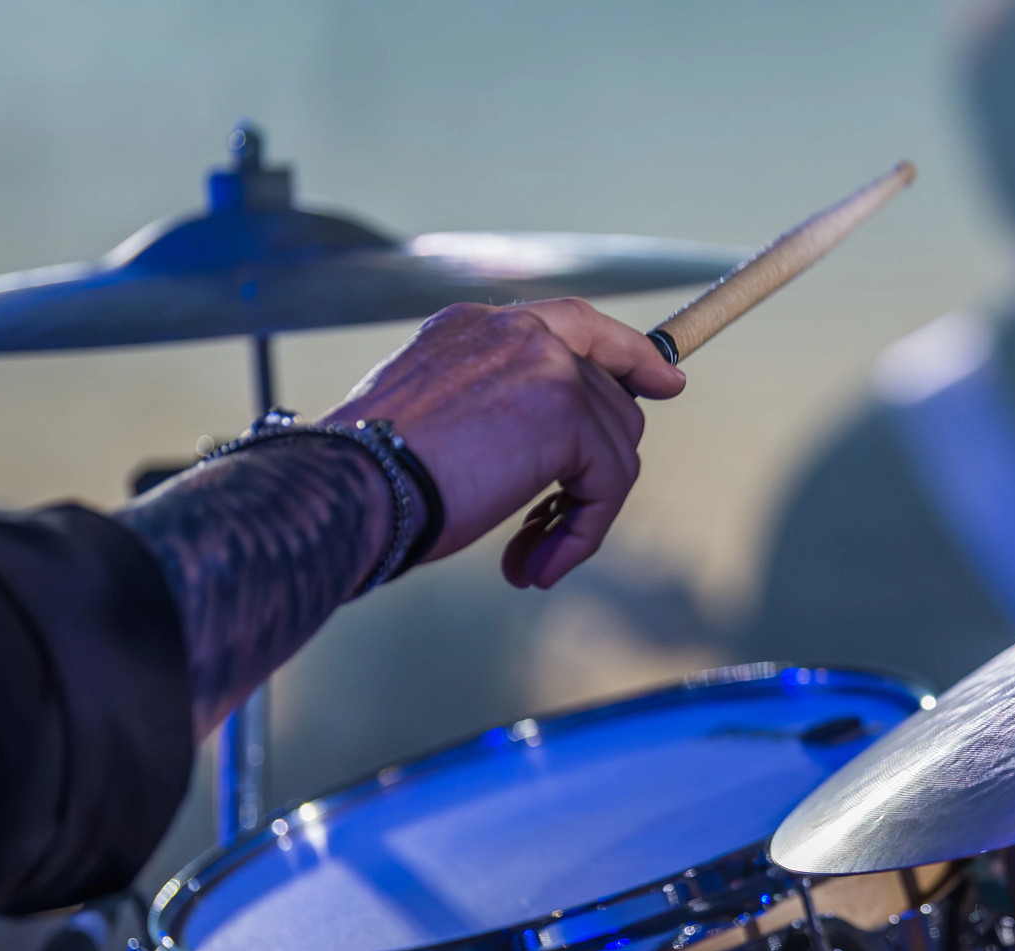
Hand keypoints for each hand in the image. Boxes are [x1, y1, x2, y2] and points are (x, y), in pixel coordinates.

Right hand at [323, 298, 685, 589]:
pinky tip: (537, 563)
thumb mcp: (437, 423)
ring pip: (615, 447)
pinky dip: (584, 533)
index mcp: (475, 328)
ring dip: (580, 514)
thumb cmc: (370, 477)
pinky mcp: (566, 411)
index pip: (577, 323)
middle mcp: (514, 331)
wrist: (348, 488)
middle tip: (544, 530)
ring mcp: (546, 364)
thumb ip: (502, 414)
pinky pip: (610, 482)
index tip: (666, 379)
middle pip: (608, 399)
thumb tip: (563, 452)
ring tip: (530, 555)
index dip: (629, 353)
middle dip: (589, 472)